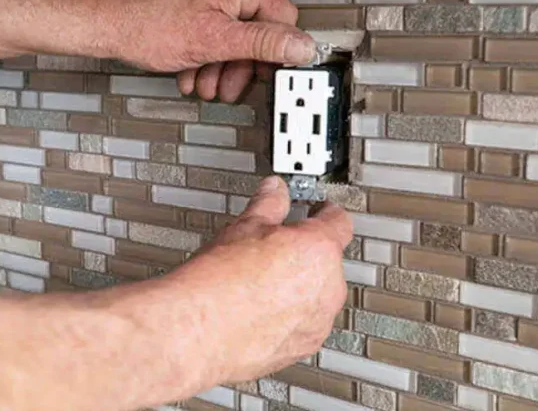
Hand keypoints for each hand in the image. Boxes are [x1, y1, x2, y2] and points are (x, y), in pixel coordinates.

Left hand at [103, 0, 314, 102]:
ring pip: (228, 28)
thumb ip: (262, 45)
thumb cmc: (144, 25)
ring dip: (219, 62)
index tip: (268, 74)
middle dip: (239, 63)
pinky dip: (202, 49)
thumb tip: (301, 46)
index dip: (276, 51)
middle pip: (253, 25)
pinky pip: (207, 22)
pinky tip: (190, 70)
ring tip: (204, 83)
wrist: (100, 21)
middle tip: (228, 86)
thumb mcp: (214, 43)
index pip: (281, 15)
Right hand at [167, 176, 351, 382]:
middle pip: (328, 261)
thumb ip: (267, 204)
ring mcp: (318, 320)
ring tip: (260, 285)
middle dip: (305, 255)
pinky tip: (260, 311)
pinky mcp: (304, 346)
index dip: (325, 213)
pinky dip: (290, 317)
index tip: (318, 211)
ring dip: (299, 289)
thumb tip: (273, 191)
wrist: (199, 329)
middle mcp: (328, 286)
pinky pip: (306, 324)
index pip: (338, 221)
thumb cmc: (219, 283)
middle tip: (273, 252)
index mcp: (318, 249)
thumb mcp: (243, 228)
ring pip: (319, 295)